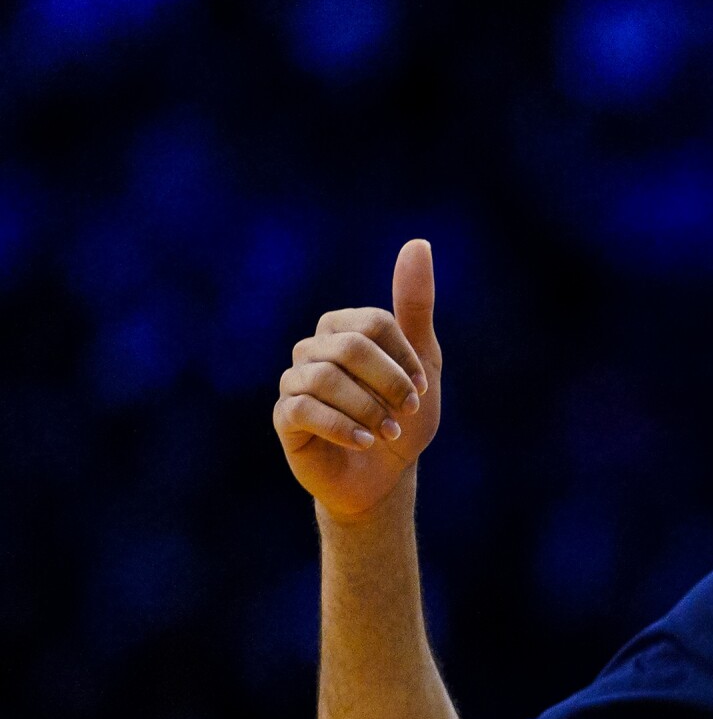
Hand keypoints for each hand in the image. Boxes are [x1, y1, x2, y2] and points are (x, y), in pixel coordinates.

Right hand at [273, 239, 441, 521]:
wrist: (385, 475)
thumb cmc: (403, 416)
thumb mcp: (421, 362)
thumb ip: (415, 305)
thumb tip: (418, 243)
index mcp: (344, 329)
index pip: (373, 323)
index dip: (403, 357)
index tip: (422, 387)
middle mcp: (314, 349)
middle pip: (350, 347)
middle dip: (388, 382)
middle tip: (408, 410)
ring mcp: (295, 382)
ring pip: (324, 379)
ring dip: (368, 409)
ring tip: (389, 432)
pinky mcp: (285, 417)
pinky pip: (303, 410)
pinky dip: (343, 427)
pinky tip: (368, 442)